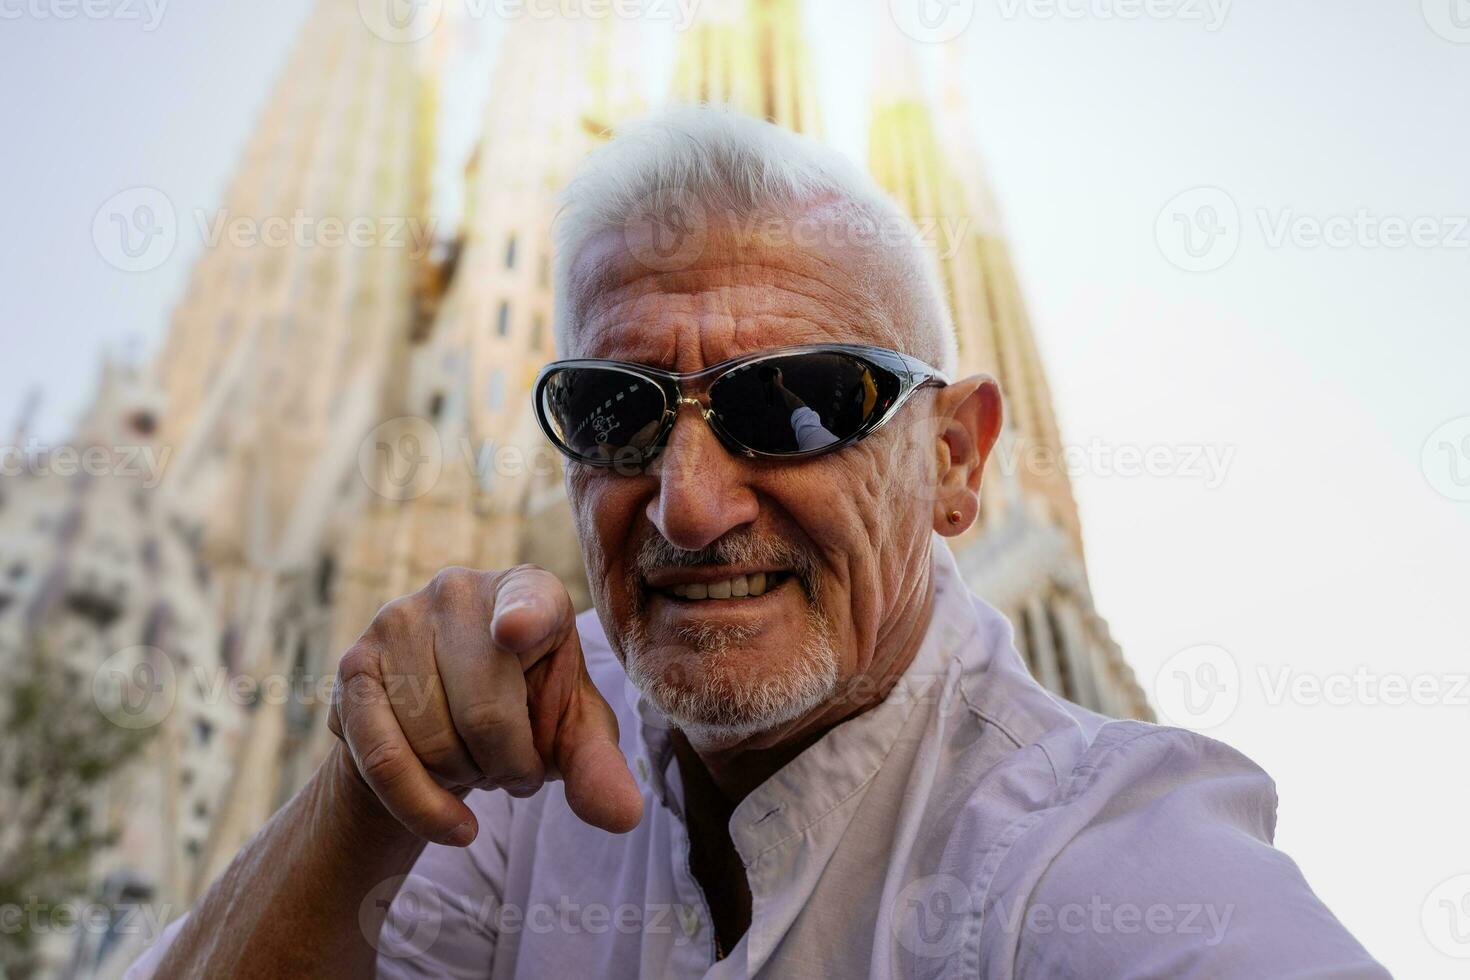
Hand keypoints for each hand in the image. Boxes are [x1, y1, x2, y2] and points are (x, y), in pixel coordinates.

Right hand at [327, 565, 643, 844]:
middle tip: (519, 771)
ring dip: (466, 779)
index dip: (522, 618)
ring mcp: (397, 620)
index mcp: (529, 590)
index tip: (515, 632)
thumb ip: (597, 766)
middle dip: (509, 766)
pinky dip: (423, 807)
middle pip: (485, 712)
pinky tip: (455, 826)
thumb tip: (624, 815)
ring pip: (433, 742)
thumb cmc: (526, 712)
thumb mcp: (572, 733)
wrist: (447, 720)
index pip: (529, 604)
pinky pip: (383, 758)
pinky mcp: (353, 664)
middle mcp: (458, 590)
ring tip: (480, 763)